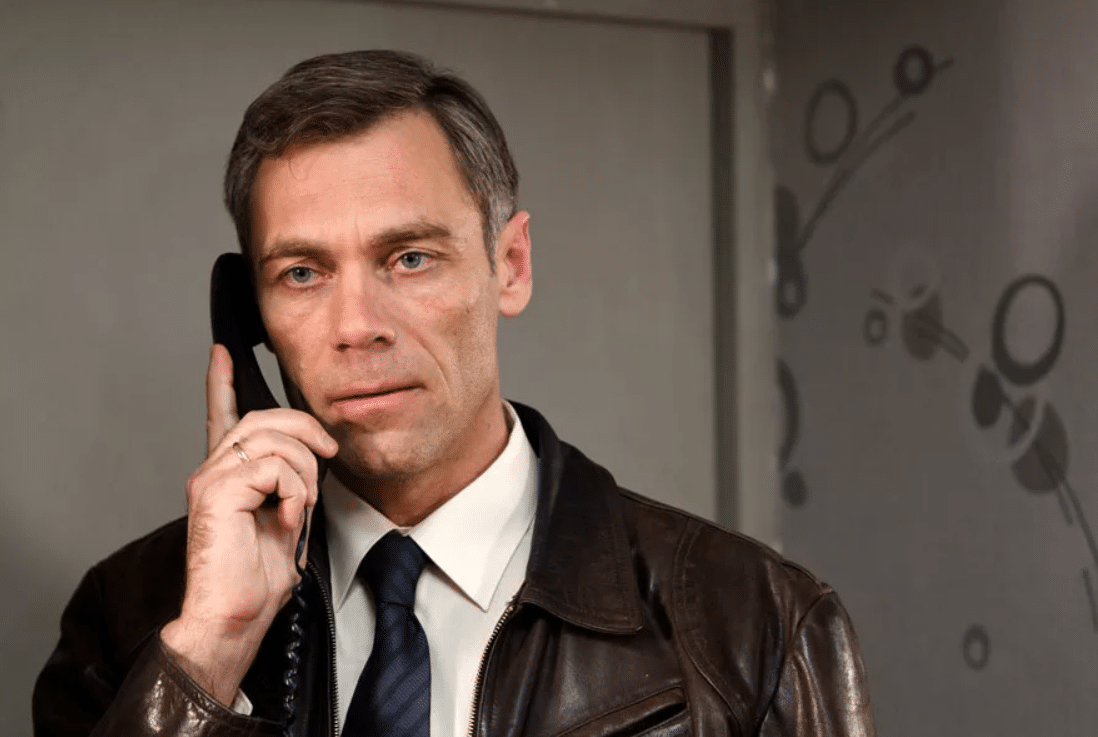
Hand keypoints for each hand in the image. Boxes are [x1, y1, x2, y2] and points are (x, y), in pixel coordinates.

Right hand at [160, 344, 337, 704]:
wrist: (235, 616)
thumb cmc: (258, 577)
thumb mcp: (286, 516)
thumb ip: (291, 482)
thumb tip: (316, 455)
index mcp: (227, 474)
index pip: (222, 416)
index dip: (222, 383)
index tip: (222, 352)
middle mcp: (212, 470)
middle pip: (265, 418)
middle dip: (308, 430)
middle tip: (330, 456)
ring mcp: (210, 478)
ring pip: (275, 440)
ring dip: (306, 472)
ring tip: (302, 507)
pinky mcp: (216, 492)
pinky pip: (274, 468)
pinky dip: (295, 493)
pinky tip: (288, 520)